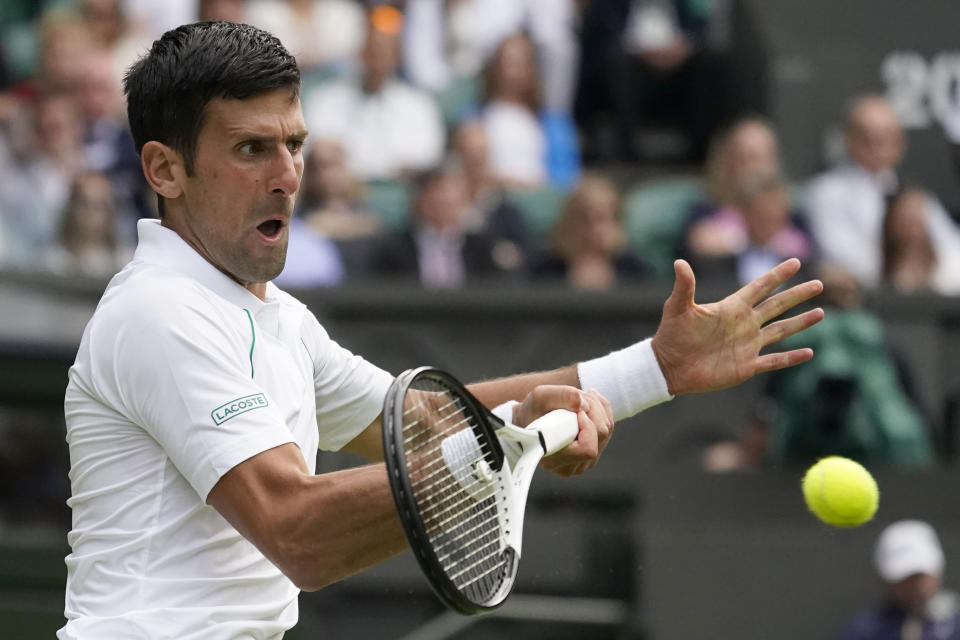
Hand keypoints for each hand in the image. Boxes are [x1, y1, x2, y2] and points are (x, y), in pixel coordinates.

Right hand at [513, 385, 613, 477]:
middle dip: (593, 408)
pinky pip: (607, 432)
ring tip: (578, 401)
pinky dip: (600, 414)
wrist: (528, 422)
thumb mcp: (539, 396)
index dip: (586, 425)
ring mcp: (582, 464)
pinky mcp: (590, 456)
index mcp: (553, 459)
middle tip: (578, 397)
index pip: (587, 448)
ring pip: (606, 432)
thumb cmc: (532, 412)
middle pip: (601, 435)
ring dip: (597, 409)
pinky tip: (586, 407)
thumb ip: (562, 395)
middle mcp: (569, 467)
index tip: (574, 411)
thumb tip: (584, 403)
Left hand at [651, 258, 823, 394]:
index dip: (777, 275)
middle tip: (818, 284)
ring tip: (821, 313)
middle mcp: (744, 324)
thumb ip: (684, 286)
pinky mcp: (746, 366)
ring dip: (800, 323)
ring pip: (781, 331)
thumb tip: (679, 262)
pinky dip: (791, 357)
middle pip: (777, 305)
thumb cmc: (671, 335)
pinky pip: (774, 361)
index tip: (795, 262)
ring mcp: (747, 345)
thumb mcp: (678, 308)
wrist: (668, 367)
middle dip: (797, 295)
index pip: (759, 287)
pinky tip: (808, 352)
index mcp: (731, 308)